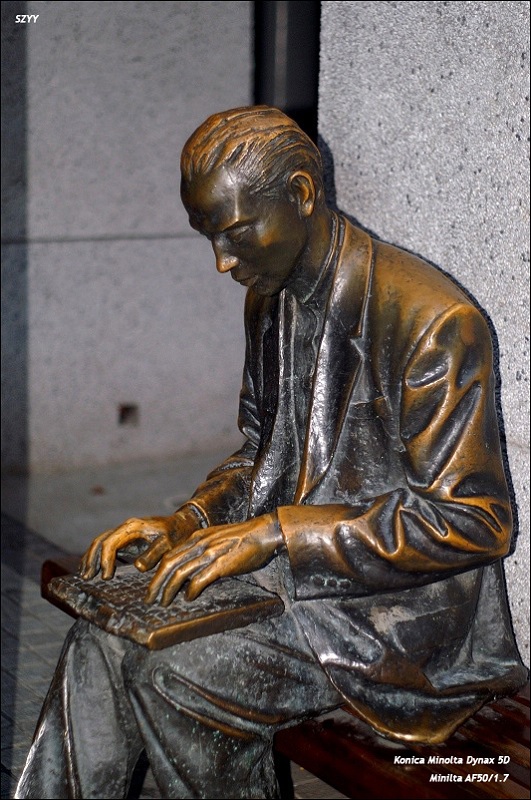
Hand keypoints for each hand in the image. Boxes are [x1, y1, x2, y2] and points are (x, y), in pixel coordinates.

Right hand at [79, 508, 199, 579]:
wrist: (183, 523)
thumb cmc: (176, 534)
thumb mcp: (168, 543)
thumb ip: (154, 554)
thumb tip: (137, 566)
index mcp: (133, 527)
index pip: (111, 542)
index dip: (106, 560)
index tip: (106, 577)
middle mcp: (125, 528)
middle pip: (101, 541)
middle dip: (92, 559)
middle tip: (87, 577)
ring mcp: (125, 533)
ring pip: (101, 542)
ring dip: (91, 557)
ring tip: (85, 575)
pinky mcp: (127, 539)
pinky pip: (107, 546)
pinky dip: (98, 556)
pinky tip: (94, 568)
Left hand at [145, 512, 282, 604]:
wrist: (263, 532)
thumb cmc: (242, 538)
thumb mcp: (215, 538)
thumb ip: (202, 550)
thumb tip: (190, 568)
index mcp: (197, 538)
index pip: (169, 555)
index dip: (157, 572)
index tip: (152, 586)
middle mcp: (199, 544)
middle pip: (169, 564)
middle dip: (156, 583)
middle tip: (149, 599)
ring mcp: (210, 553)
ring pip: (180, 573)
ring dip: (169, 590)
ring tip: (164, 602)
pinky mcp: (221, 564)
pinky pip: (200, 578)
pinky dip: (191, 590)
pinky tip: (188, 598)